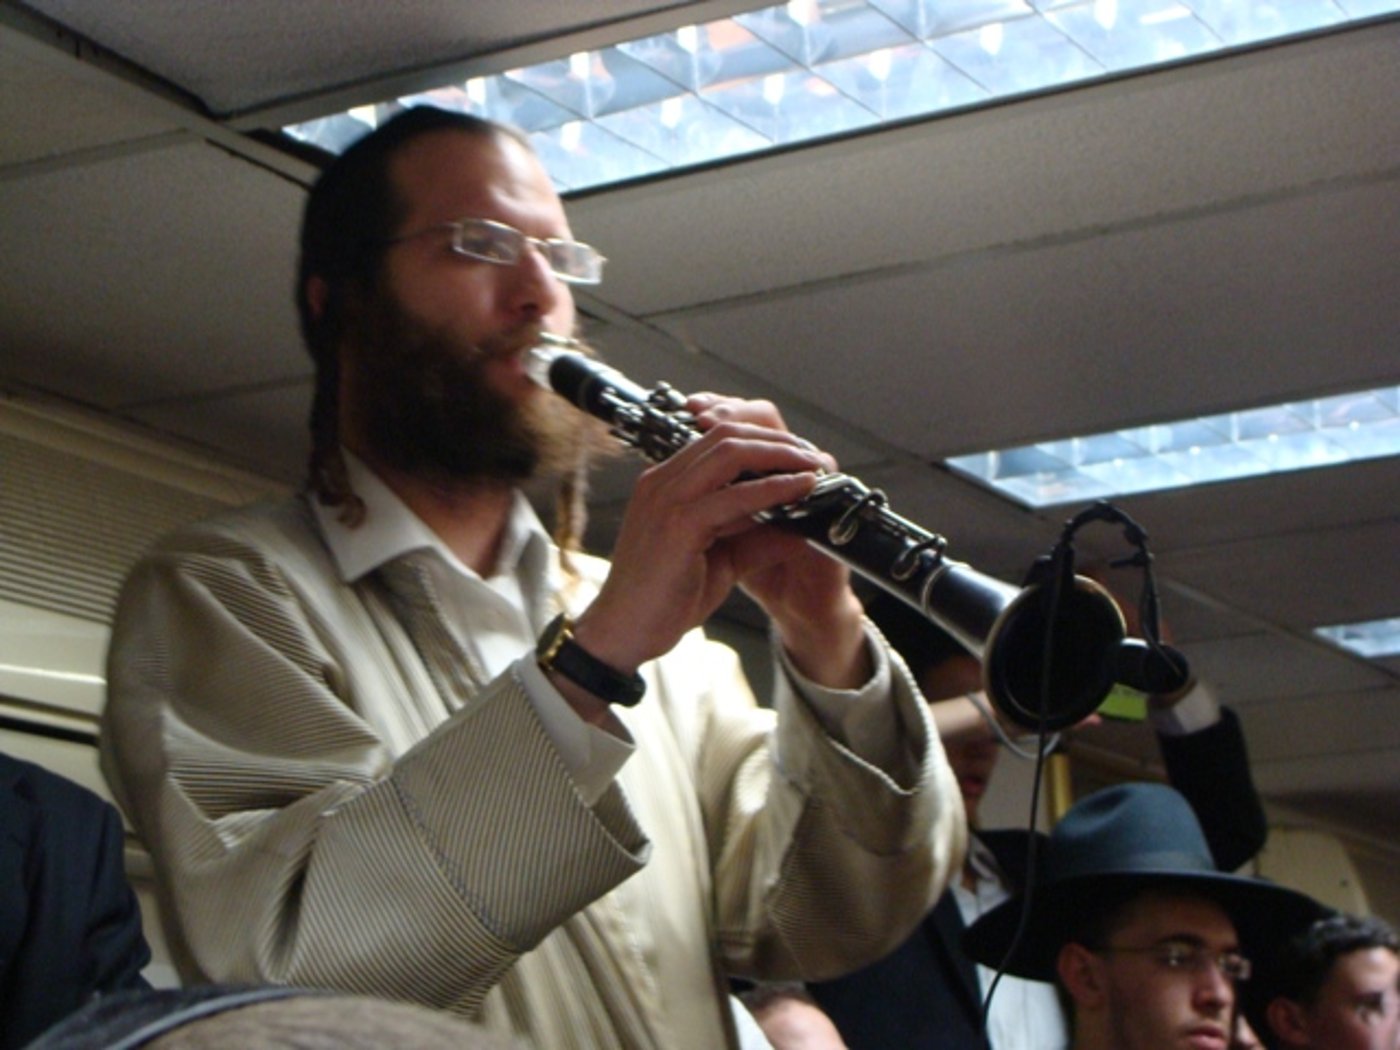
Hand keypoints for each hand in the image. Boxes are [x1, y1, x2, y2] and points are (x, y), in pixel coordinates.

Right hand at [571, 395, 837, 683]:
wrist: (624, 634)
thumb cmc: (663, 599)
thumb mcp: (721, 561)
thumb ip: (757, 538)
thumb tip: (801, 527)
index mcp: (665, 484)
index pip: (717, 439)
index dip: (763, 441)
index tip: (801, 456)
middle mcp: (662, 482)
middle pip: (727, 434)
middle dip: (778, 440)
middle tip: (815, 457)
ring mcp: (666, 499)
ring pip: (731, 453)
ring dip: (781, 455)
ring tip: (815, 467)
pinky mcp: (677, 525)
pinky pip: (735, 496)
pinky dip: (773, 489)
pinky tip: (800, 491)